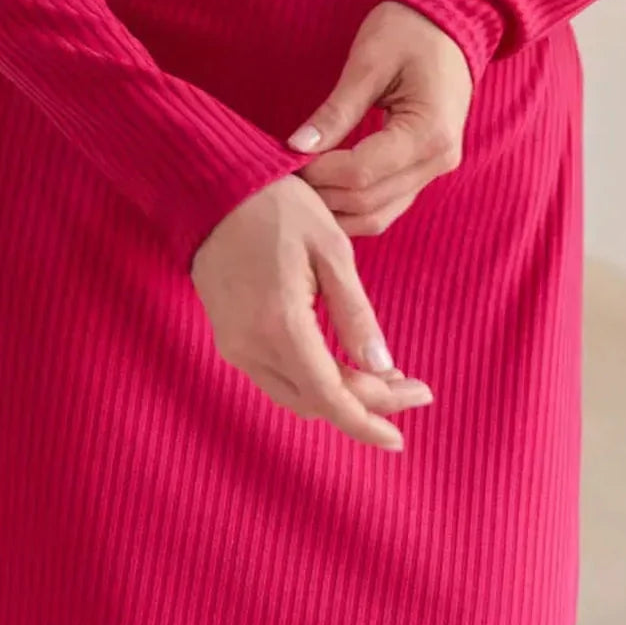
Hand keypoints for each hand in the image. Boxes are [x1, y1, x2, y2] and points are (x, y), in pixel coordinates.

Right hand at [190, 172, 434, 450]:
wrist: (212, 187)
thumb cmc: (277, 208)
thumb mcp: (332, 251)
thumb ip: (355, 314)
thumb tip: (383, 368)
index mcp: (281, 325)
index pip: (332, 398)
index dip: (369, 423)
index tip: (402, 437)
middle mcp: (251, 346)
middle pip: (317, 403)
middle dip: (366, 405)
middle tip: (413, 387)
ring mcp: (234, 345)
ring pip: (295, 395)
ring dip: (341, 395)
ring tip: (386, 377)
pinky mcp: (228, 337)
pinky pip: (277, 376)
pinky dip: (314, 380)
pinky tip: (343, 363)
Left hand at [285, 0, 472, 235]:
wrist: (451, 21)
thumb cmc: (410, 31)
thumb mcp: (368, 62)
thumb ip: (336, 110)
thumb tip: (297, 147)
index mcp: (429, 132)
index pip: (362, 173)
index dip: (318, 172)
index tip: (287, 156)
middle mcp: (438, 160)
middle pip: (368, 201)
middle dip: (322, 193)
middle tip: (284, 173)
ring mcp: (435, 169)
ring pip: (378, 215)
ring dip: (335, 208)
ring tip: (300, 185)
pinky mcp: (425, 170)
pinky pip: (386, 204)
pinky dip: (352, 205)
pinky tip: (323, 188)